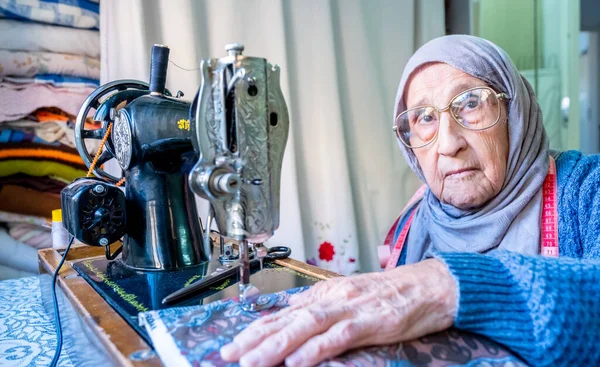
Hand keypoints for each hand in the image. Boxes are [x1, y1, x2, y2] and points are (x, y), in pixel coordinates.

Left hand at [220, 258, 457, 366]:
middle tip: (229, 355)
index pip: (283, 313)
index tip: (234, 343)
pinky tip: (297, 362)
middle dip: (255, 339)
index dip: (256, 329)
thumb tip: (296, 328)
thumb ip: (325, 312)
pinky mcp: (371, 322)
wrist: (431, 284)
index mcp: (326, 293)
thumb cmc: (393, 294)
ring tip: (251, 362)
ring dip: (276, 346)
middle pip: (287, 319)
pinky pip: (338, 337)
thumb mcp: (351, 299)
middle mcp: (332, 298)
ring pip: (305, 327)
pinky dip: (315, 349)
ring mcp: (351, 308)